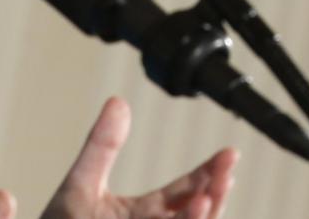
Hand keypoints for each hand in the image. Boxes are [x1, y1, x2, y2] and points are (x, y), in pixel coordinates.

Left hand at [0, 97, 237, 218]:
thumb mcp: (79, 186)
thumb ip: (101, 147)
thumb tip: (118, 101)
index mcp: (143, 214)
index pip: (184, 194)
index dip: (208, 175)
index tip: (229, 154)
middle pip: (193, 215)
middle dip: (214, 193)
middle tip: (228, 169)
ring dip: (200, 217)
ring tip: (206, 198)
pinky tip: (190, 215)